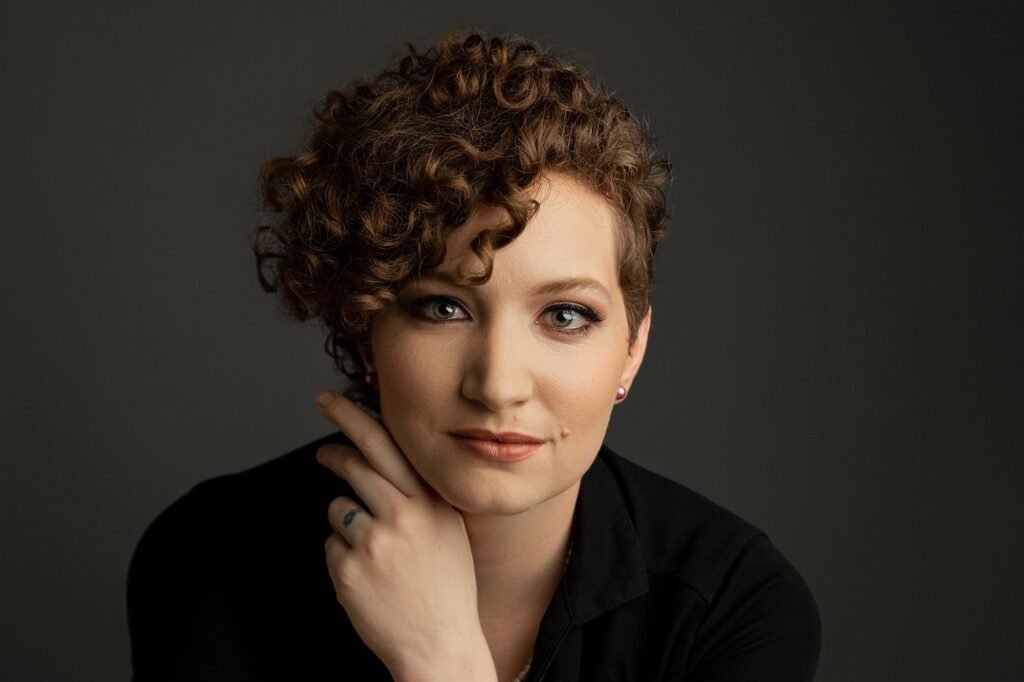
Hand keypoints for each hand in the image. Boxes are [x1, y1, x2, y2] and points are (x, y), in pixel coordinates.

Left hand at [313, 390, 496, 679]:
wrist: (439, 645)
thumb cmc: (446, 587)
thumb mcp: (449, 531)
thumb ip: (422, 496)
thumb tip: (381, 462)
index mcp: (433, 502)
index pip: (389, 445)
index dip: (355, 417)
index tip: (333, 400)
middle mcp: (404, 514)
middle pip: (356, 461)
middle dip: (333, 444)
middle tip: (322, 439)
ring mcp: (374, 542)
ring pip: (338, 506)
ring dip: (346, 519)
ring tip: (373, 549)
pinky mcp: (348, 570)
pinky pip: (331, 545)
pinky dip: (343, 556)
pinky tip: (368, 577)